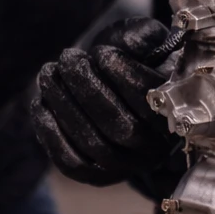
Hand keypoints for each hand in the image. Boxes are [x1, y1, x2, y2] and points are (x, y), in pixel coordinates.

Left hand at [32, 18, 181, 186]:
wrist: (125, 98)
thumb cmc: (136, 63)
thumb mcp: (148, 43)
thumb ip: (143, 36)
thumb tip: (129, 44)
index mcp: (174, 113)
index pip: (150, 100)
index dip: (123, 75)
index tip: (100, 52)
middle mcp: (155, 149)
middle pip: (121, 127)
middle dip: (87, 88)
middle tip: (67, 58)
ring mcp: (126, 167)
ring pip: (93, 144)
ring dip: (64, 105)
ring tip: (48, 73)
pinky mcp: (97, 177)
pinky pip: (71, 163)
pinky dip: (51, 133)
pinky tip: (40, 103)